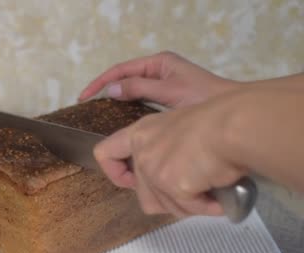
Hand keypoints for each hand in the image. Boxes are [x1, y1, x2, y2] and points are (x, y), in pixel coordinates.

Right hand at [79, 51, 238, 108]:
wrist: (236, 113)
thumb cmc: (206, 99)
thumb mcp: (170, 92)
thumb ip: (141, 88)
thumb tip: (111, 89)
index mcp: (159, 64)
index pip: (121, 69)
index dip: (100, 82)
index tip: (84, 97)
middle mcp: (159, 71)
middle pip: (124, 78)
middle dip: (104, 89)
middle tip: (86, 105)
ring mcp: (163, 84)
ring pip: (131, 90)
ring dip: (114, 99)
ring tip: (97, 112)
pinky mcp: (167, 98)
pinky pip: (140, 100)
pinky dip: (127, 107)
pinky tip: (120, 120)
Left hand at [93, 92, 247, 217]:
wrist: (236, 125)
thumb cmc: (220, 121)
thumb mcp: (181, 127)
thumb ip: (166, 149)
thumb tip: (175, 180)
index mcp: (141, 133)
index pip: (105, 153)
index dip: (115, 173)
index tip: (130, 181)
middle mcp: (142, 151)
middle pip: (143, 194)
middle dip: (170, 200)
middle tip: (194, 191)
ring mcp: (154, 169)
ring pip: (165, 206)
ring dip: (189, 205)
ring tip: (211, 189)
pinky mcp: (172, 185)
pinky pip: (188, 208)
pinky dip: (206, 207)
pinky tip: (218, 197)